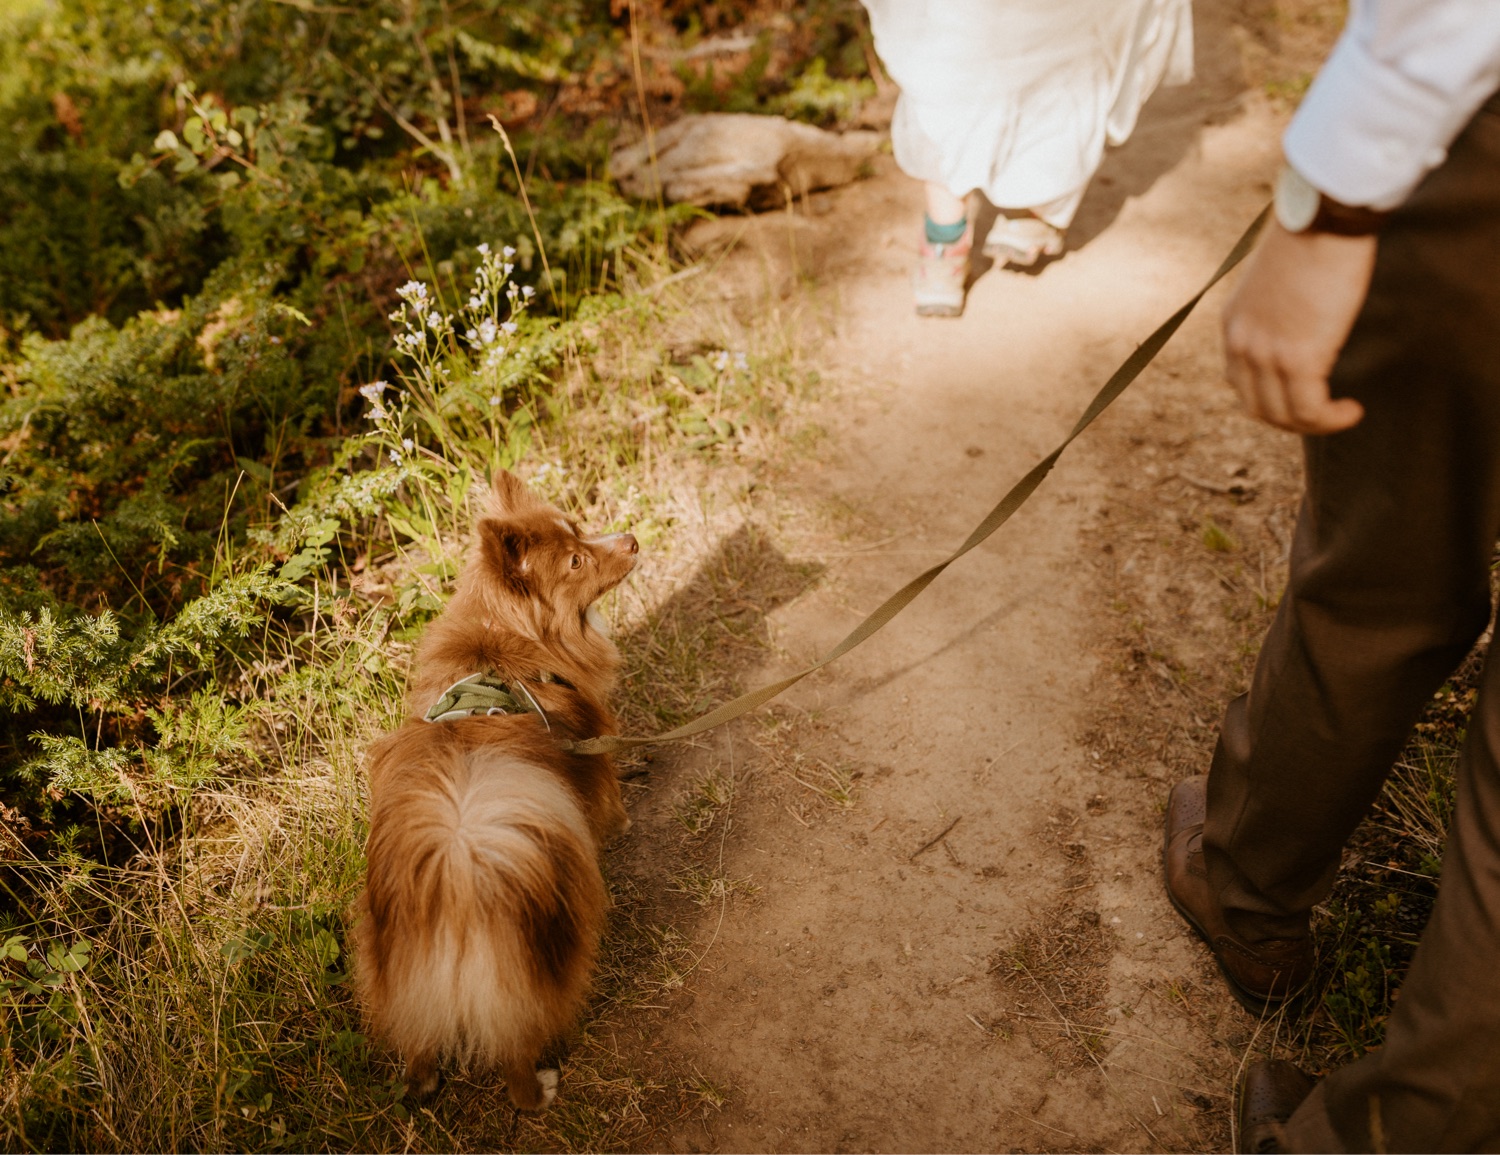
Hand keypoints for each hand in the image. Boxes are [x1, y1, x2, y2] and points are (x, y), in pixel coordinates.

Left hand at [1222, 221, 1377, 433]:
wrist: (1322, 218)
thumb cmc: (1312, 235)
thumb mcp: (1278, 276)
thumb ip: (1279, 305)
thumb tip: (1304, 317)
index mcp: (1233, 324)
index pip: (1239, 382)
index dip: (1271, 398)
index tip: (1302, 396)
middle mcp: (1241, 343)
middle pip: (1258, 406)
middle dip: (1292, 419)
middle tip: (1325, 414)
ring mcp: (1265, 354)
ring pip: (1283, 415)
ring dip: (1316, 423)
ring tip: (1343, 414)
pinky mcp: (1296, 358)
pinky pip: (1309, 410)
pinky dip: (1331, 419)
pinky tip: (1352, 410)